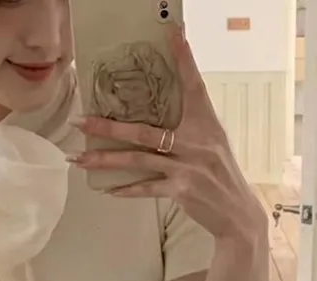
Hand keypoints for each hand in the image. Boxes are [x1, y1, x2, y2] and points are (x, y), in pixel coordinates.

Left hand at [70, 23, 267, 247]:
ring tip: (79, 158)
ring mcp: (186, 167)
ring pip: (137, 160)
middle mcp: (195, 142)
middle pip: (143, 130)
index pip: (192, 85)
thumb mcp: (213, 143)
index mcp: (205, 124)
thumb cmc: (222, 175)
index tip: (172, 33)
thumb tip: (158, 120)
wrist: (238, 212)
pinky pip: (147, 188)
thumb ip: (189, 129)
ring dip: (105, 160)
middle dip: (107, 126)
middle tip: (79, 120)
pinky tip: (109, 191)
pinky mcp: (181, 190)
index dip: (183, 59)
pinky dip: (127, 190)